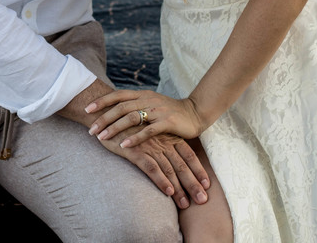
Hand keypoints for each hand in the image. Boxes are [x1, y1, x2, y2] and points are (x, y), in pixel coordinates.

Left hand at [86, 89, 205, 147]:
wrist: (195, 113)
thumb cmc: (169, 110)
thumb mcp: (151, 103)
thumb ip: (135, 104)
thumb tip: (113, 108)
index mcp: (142, 94)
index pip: (118, 95)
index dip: (102, 101)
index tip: (87, 109)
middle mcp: (148, 99)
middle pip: (121, 107)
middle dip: (103, 118)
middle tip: (91, 130)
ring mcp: (157, 110)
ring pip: (131, 118)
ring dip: (114, 128)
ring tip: (101, 138)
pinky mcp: (167, 122)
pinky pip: (147, 130)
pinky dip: (134, 138)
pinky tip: (123, 145)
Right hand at [94, 126, 209, 208]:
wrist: (108, 113)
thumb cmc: (130, 126)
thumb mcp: (151, 132)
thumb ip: (163, 143)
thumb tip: (173, 158)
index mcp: (168, 136)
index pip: (189, 154)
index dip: (198, 169)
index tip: (208, 185)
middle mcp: (162, 142)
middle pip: (182, 165)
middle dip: (193, 183)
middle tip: (203, 200)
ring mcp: (150, 146)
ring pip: (169, 169)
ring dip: (179, 188)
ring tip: (186, 204)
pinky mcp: (136, 151)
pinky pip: (152, 168)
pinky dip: (161, 181)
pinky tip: (168, 193)